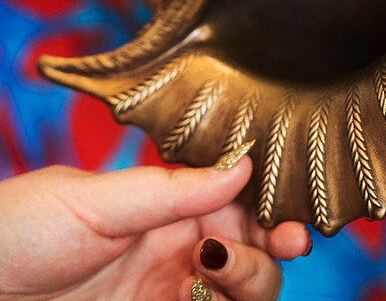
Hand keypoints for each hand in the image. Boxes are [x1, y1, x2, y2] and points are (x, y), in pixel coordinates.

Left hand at [0, 151, 309, 300]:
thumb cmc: (17, 230)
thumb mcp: (94, 200)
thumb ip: (172, 187)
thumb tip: (244, 162)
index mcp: (170, 207)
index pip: (241, 205)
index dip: (273, 213)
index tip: (293, 225)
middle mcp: (179, 250)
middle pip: (253, 255)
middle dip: (266, 254)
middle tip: (254, 252)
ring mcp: (168, 292)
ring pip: (240, 293)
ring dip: (249, 283)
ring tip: (219, 272)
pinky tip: (208, 299)